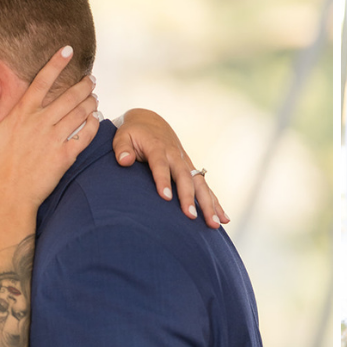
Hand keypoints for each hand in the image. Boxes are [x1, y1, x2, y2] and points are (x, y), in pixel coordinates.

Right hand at [0, 46, 99, 210]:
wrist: (8, 198)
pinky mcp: (65, 156)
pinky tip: (97, 118)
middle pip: (69, 96)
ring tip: (95, 96)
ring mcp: (54, 139)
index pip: (41, 81)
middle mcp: (40, 123)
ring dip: (90, 102)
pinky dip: (94, 125)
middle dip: (83, 85)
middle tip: (90, 79)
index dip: (56, 63)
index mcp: (21, 115)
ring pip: (80, 113)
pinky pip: (86, 136)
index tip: (68, 50)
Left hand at [113, 109, 227, 227]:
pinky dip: (215, 202)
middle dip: (189, 197)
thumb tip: (124, 161)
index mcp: (157, 147)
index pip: (161, 165)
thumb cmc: (133, 133)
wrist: (151, 122)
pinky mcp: (191, 170)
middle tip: (190, 216)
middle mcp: (175, 155)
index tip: (166, 197)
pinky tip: (223, 219)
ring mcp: (186, 163)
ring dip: (208, 204)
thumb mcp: (122, 136)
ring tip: (214, 224)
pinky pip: (205, 187)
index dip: (163, 180)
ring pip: (200, 184)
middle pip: (185, 177)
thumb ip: (122, 148)